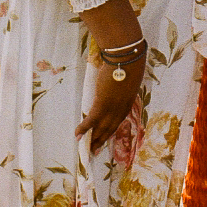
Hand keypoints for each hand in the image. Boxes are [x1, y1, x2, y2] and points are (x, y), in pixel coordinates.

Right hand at [76, 0, 146, 149]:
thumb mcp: (127, 73)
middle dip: (102, 139)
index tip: (106, 136)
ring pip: (102, 128)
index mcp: (128, 100)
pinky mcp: (103, 103)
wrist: (127, 56)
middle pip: (111, 128)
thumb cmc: (128, 60)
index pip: (119, 119)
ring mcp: (113, 107)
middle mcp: (122, 107)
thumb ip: (121, 78)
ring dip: (93, 139)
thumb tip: (116, 72)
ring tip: (86, 148)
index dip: (111, 129)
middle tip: (94, 150)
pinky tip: (77, 135)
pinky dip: (84, 128)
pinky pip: (92, 120)